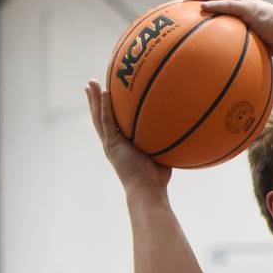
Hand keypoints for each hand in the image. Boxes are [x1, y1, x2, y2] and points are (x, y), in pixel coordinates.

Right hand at [85, 79, 170, 193]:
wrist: (147, 189)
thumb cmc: (156, 178)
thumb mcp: (160, 154)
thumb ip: (164, 141)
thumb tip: (182, 129)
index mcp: (120, 146)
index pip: (111, 124)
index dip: (107, 110)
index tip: (106, 95)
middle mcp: (112, 143)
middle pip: (99, 117)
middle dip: (95, 101)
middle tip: (91, 84)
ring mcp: (111, 144)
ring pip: (98, 117)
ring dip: (95, 99)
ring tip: (90, 83)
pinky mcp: (113, 145)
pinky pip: (108, 122)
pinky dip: (106, 107)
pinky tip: (105, 92)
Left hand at [176, 0, 272, 56]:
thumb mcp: (262, 47)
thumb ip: (248, 52)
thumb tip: (237, 68)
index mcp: (245, 11)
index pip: (221, 1)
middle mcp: (243, 4)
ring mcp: (247, 5)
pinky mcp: (251, 9)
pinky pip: (229, 6)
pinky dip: (215, 5)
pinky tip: (201, 6)